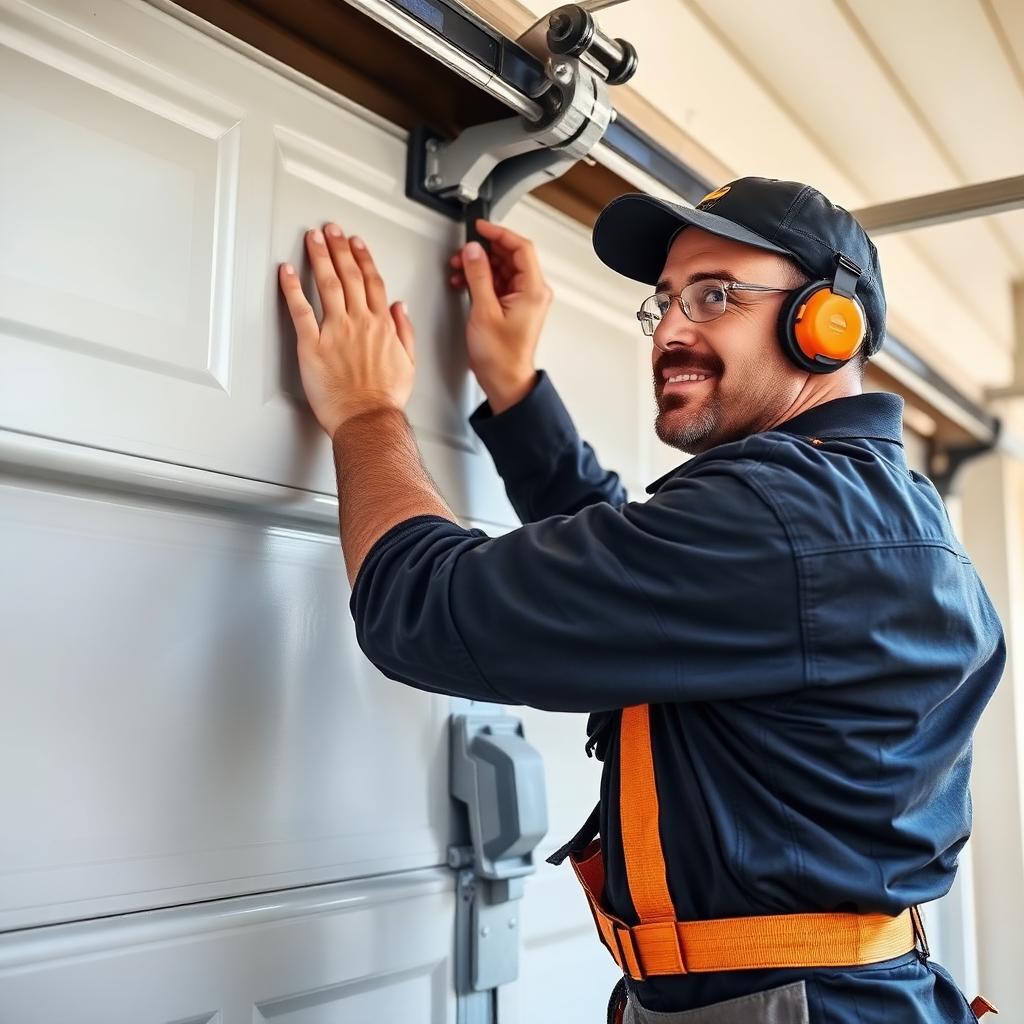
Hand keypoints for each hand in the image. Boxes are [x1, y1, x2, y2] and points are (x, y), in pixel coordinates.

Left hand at [279, 224, 414, 440]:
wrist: (367, 419)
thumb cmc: (384, 399)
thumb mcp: (408, 363)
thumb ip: (404, 332)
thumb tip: (399, 309)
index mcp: (381, 326)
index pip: (372, 282)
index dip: (364, 258)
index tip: (357, 243)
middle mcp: (359, 323)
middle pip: (349, 275)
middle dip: (339, 248)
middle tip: (331, 230)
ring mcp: (335, 332)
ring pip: (327, 284)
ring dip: (319, 257)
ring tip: (313, 238)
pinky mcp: (313, 346)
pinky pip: (300, 310)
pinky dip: (292, 288)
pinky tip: (287, 272)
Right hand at [448, 219, 551, 405]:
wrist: (504, 381)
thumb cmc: (500, 357)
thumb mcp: (484, 311)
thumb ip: (478, 276)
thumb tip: (474, 252)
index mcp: (534, 291)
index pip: (521, 248)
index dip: (499, 233)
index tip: (481, 228)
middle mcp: (532, 293)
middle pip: (510, 257)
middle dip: (485, 251)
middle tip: (465, 252)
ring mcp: (523, 301)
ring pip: (502, 269)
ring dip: (480, 266)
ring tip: (460, 268)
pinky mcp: (512, 308)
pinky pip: (498, 284)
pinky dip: (481, 280)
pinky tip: (465, 282)